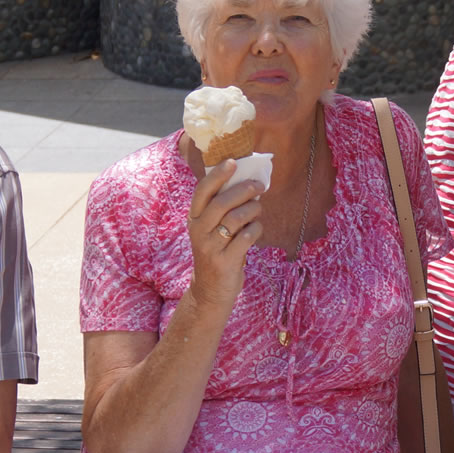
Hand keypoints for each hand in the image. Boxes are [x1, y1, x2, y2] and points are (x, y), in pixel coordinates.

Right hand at [186, 159, 262, 310]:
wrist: (210, 290)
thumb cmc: (217, 251)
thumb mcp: (212, 229)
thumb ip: (223, 208)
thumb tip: (248, 181)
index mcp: (194, 218)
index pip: (202, 191)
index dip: (218, 175)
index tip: (234, 162)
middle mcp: (198, 231)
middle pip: (221, 202)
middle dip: (243, 190)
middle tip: (259, 185)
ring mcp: (210, 247)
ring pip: (235, 218)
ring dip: (252, 210)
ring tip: (258, 209)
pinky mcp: (224, 261)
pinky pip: (245, 238)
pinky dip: (256, 230)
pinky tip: (256, 230)